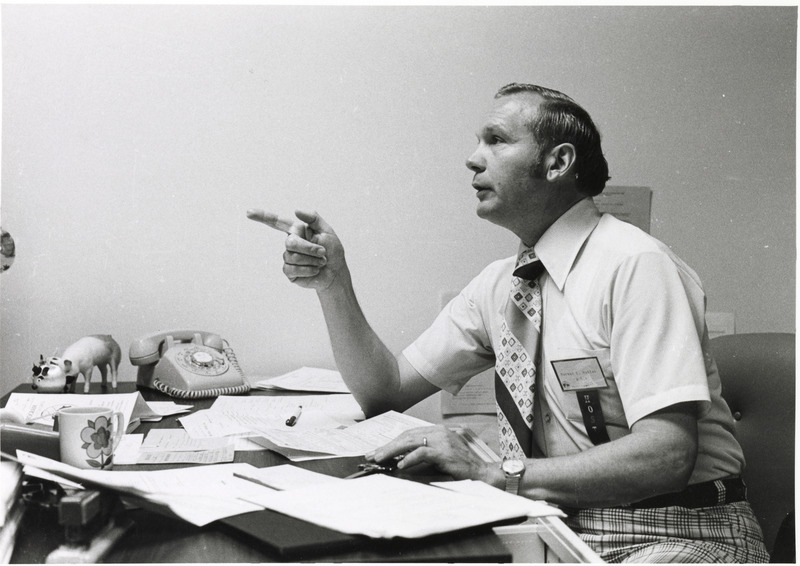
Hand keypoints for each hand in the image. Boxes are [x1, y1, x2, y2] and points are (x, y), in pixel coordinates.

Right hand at [247, 209, 346, 291]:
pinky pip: (292, 269)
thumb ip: (313, 218)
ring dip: (312, 260)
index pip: (277, 222)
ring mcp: (288, 258)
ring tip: (321, 262)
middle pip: (290, 243)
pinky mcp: (289, 272)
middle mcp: (290, 243)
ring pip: (292, 257)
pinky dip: (308, 270)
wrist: (336, 272)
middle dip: (309, 248)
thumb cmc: (333, 251)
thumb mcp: (327, 231)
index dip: (262, 216)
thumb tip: (296, 210)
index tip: (248, 212)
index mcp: (297, 231)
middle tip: (323, 252)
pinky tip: (315, 270)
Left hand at [366, 425, 491, 481]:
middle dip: (388, 446)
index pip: (409, 434)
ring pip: (411, 442)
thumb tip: (400, 460)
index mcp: (437, 431)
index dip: (393, 442)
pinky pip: (423, 453)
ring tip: (381, 459)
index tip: (379, 451)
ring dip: (393, 451)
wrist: (482, 474)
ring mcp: (442, 440)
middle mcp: (439, 432)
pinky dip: (410, 459)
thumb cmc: (461, 467)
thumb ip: (423, 454)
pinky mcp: (445, 452)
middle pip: (407, 436)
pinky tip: (401, 465)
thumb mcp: (440, 457)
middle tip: (374, 455)